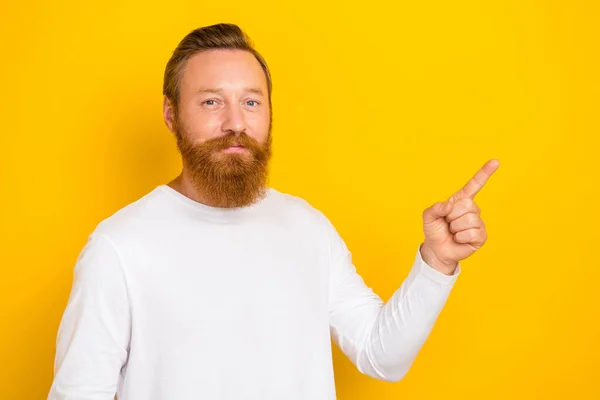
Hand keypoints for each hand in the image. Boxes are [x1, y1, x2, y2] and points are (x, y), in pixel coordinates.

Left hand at [420, 159, 499, 274]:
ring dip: (455, 228)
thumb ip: (435, 208)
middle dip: (451, 216)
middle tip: (448, 223)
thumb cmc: (435, 230)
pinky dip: (461, 237)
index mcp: (461, 200)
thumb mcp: (428, 216)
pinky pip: (472, 233)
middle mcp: (472, 209)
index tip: (495, 161)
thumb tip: (449, 206)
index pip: (474, 185)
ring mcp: (478, 222)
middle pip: (466, 205)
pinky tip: (459, 239)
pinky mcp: (481, 236)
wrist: (437, 249)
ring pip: (468, 220)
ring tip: (453, 232)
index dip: (485, 173)